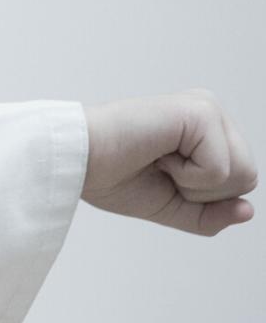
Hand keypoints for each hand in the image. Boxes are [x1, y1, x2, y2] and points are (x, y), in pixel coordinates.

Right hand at [82, 91, 255, 235]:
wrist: (74, 161)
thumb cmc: (109, 175)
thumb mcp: (169, 205)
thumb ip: (210, 213)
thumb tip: (248, 211)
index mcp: (204, 130)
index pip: (239, 181)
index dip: (201, 197)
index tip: (157, 174)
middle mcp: (209, 113)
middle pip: (247, 178)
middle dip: (202, 192)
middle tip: (158, 170)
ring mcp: (206, 108)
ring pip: (242, 174)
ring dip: (195, 184)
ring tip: (158, 161)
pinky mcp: (200, 112)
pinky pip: (221, 169)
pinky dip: (188, 176)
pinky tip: (157, 155)